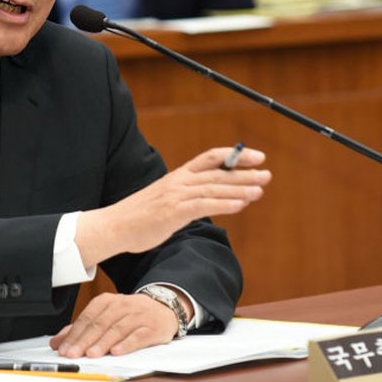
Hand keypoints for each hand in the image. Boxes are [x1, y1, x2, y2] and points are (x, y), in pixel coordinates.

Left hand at [50, 292, 179, 357]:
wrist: (162, 308)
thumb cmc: (130, 315)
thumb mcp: (105, 316)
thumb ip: (82, 328)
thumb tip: (57, 342)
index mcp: (106, 302)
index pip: (87, 317)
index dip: (74, 334)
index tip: (63, 348)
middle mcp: (121, 306)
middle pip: (100, 324)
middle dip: (84, 340)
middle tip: (73, 353)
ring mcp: (137, 316)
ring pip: (117, 329)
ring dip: (103, 343)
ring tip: (91, 354)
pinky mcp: (151, 327)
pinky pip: (138, 336)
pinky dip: (127, 344)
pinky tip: (117, 351)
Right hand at [75, 146, 270, 267]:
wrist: (114, 226)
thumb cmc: (140, 216)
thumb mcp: (166, 199)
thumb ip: (188, 196)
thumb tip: (214, 198)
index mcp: (178, 176)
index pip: (210, 158)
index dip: (234, 155)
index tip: (256, 156)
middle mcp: (179, 181)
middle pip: (217, 172)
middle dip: (244, 172)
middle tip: (266, 173)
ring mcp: (176, 196)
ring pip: (214, 187)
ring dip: (240, 188)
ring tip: (260, 188)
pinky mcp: (173, 212)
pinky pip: (204, 204)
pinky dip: (224, 203)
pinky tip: (241, 204)